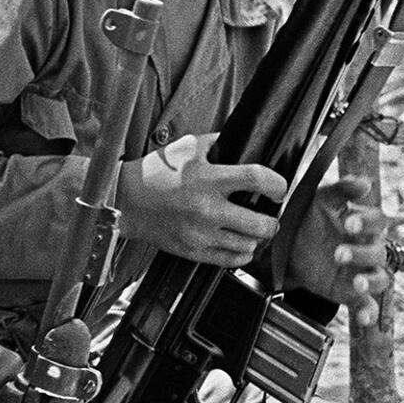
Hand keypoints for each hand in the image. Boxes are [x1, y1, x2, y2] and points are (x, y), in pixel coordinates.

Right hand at [117, 132, 284, 265]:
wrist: (125, 200)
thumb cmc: (154, 174)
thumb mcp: (186, 147)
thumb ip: (217, 144)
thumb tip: (243, 142)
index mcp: (207, 179)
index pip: (257, 179)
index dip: (277, 184)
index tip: (278, 188)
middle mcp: (207, 209)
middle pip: (262, 224)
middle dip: (272, 219)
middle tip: (269, 214)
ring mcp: (200, 234)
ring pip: (249, 245)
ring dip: (255, 237)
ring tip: (251, 228)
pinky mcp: (193, 251)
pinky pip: (231, 261)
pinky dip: (241, 253)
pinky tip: (238, 242)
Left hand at [283, 177, 389, 327]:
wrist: (284, 248)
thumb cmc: (308, 219)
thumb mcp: (319, 200)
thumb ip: (341, 190)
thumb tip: (364, 182)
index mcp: (362, 225)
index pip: (377, 221)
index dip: (367, 222)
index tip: (349, 223)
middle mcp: (366, 249)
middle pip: (378, 252)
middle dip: (360, 253)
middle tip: (338, 253)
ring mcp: (360, 272)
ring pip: (379, 279)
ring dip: (371, 281)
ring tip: (357, 283)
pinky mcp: (350, 293)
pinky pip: (367, 305)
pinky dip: (368, 313)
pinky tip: (364, 318)